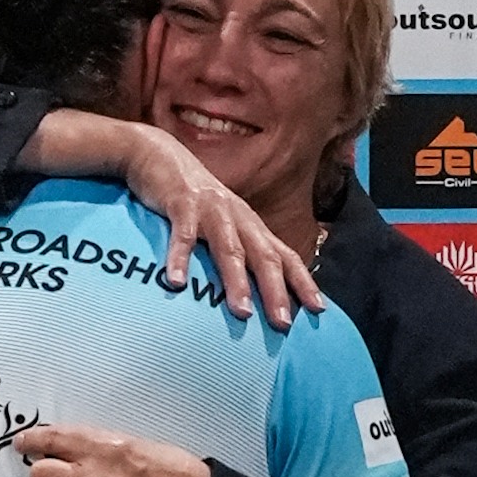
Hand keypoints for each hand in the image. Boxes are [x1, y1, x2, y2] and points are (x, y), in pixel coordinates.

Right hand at [120, 124, 323, 328]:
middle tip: (284, 323)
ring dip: (237, 280)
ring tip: (243, 312)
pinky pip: (184, 234)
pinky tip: (177, 282)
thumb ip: (234, 252)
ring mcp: (211, 209)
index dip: (303, 282)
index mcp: (250, 226)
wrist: (157, 153)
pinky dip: (181, 258)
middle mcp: (237, 217)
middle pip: (263, 256)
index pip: (284, 256)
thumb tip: (247, 294)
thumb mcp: (220, 224)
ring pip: (230, 248)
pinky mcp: (182, 202)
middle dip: (276, 291)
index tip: (319, 310)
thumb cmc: (191, 199)